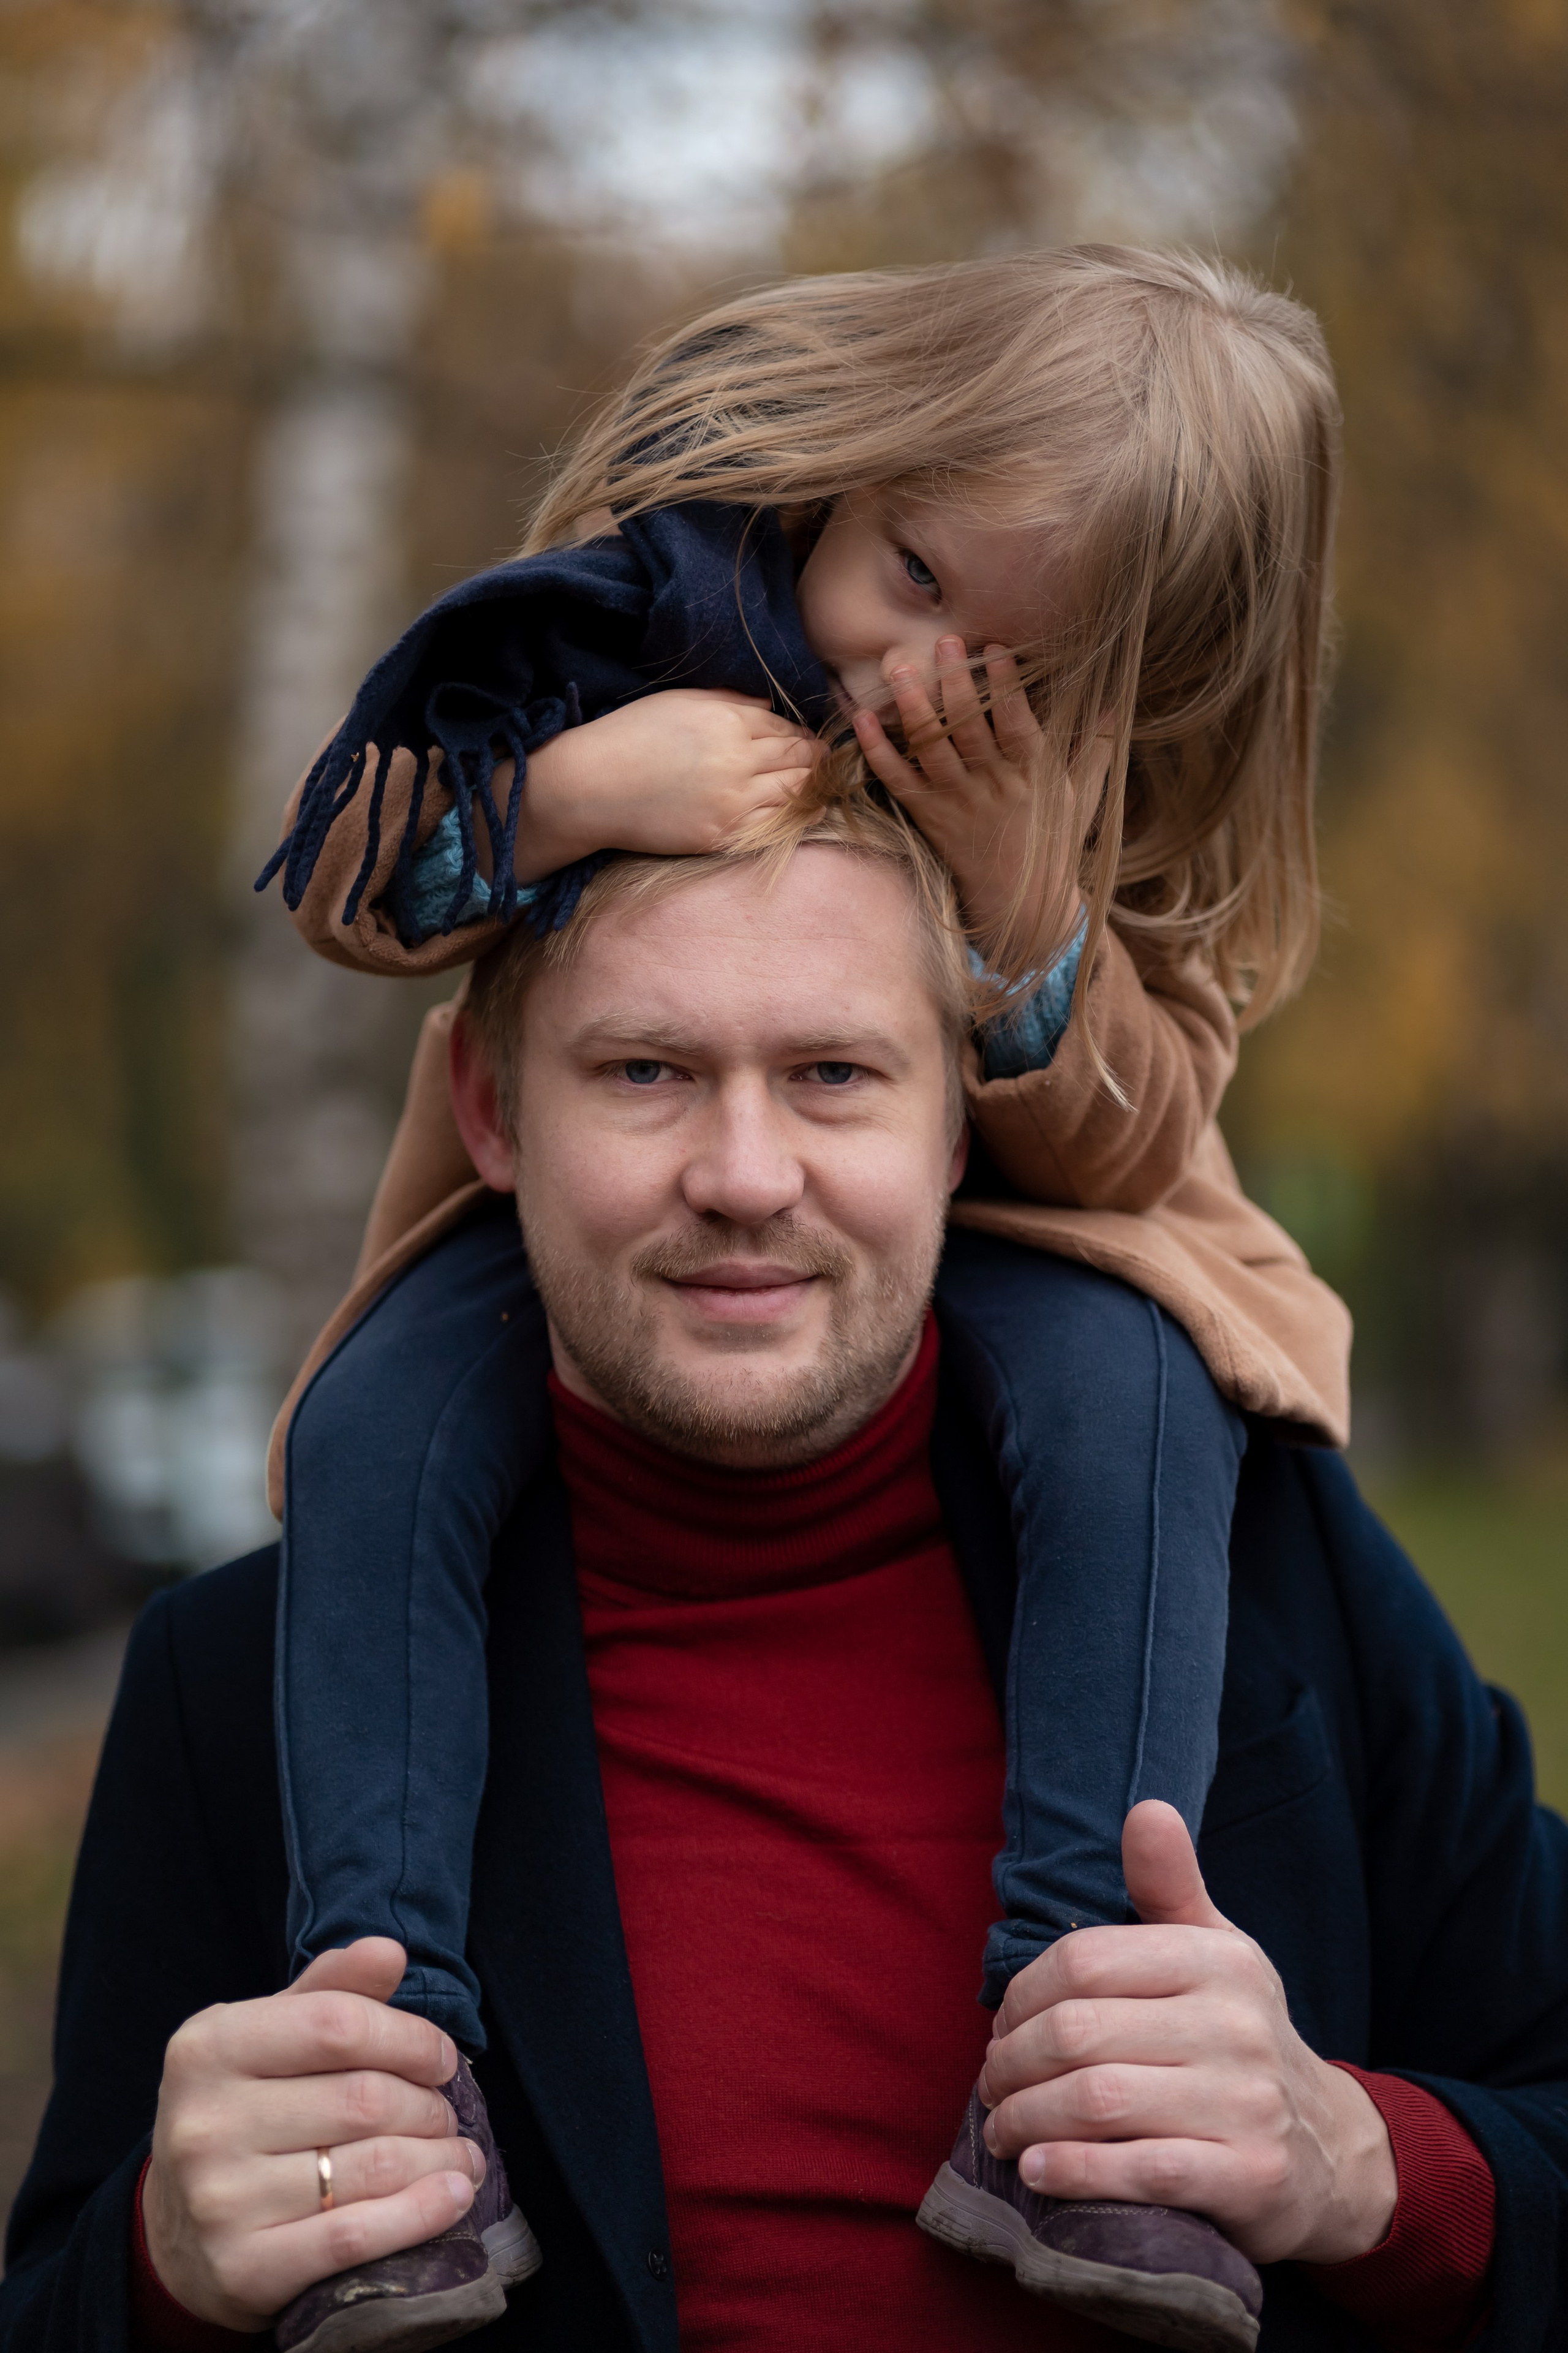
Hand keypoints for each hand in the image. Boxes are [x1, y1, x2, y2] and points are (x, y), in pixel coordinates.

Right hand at [142, 1939, 481, 2329]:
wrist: (177, 2232)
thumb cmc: (243, 2112)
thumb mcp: (269, 2037)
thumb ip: (330, 1990)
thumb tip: (388, 1951)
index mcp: (208, 2048)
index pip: (338, 2024)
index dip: (409, 2038)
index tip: (442, 2058)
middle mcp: (206, 2122)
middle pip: (364, 2099)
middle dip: (428, 2106)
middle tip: (448, 2115)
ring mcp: (220, 2201)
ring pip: (372, 2168)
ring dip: (439, 2160)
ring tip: (462, 2156)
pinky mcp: (243, 2268)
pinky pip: (356, 2237)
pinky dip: (421, 2214)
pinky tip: (454, 2197)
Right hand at [514, 689, 819, 878]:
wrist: (592, 787)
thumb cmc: (630, 736)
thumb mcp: (680, 701)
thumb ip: (730, 701)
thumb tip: (769, 708)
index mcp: (728, 721)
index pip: (783, 728)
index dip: (799, 733)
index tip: (806, 739)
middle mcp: (738, 760)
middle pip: (796, 758)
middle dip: (814, 757)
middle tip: (824, 760)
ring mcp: (733, 801)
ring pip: (794, 790)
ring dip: (811, 784)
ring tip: (819, 782)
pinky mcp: (722, 834)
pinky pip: (775, 824)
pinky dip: (799, 815)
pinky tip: (812, 811)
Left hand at [852, 639, 1110, 960]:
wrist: (1019, 904)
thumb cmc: (1053, 842)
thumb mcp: (1084, 795)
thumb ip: (1097, 746)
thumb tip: (1114, 698)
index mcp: (1032, 775)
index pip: (1018, 724)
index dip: (1006, 687)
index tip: (997, 649)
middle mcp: (992, 786)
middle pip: (969, 730)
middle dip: (956, 684)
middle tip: (945, 641)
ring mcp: (956, 802)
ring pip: (930, 750)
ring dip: (912, 707)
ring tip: (897, 666)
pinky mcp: (928, 817)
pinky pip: (898, 781)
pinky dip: (878, 752)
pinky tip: (862, 719)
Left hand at [977, 1802, 1397, 2264]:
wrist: (1330, 2150)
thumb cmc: (1239, 2038)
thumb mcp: (1215, 1953)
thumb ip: (1170, 1886)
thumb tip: (1145, 1809)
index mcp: (1219, 1961)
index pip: (1083, 1962)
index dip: (1021, 1996)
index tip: (999, 2028)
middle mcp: (1237, 2025)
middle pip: (1079, 2033)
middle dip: (1012, 2064)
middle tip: (990, 2086)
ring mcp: (1247, 2104)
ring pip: (1098, 2102)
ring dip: (1027, 2120)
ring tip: (1001, 2131)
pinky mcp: (1248, 2177)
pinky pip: (1140, 2172)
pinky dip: (1073, 2173)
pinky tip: (1037, 2171)